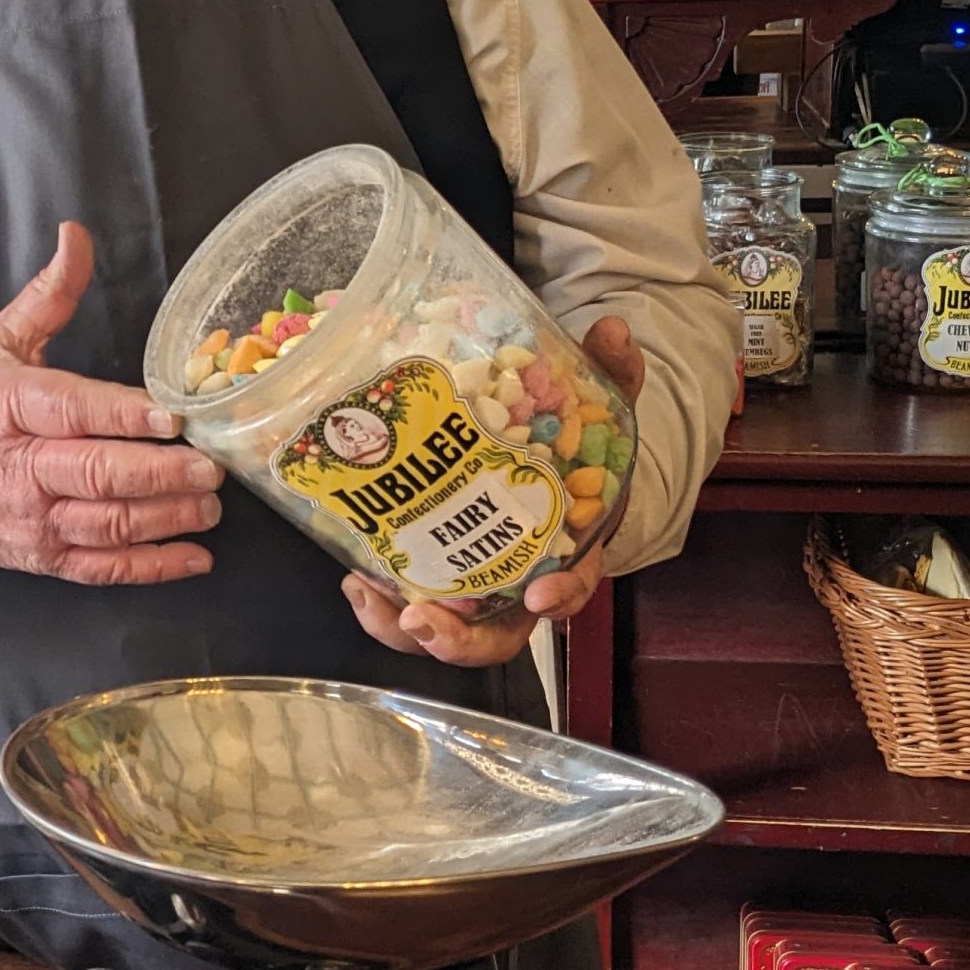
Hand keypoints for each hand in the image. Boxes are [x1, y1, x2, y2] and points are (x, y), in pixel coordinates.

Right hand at [0, 222, 223, 584]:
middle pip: (96, 474)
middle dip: (158, 473)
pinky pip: (102, 569)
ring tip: (209, 504)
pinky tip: (194, 557)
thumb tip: (76, 235)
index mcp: (12, 406)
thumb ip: (49, 294)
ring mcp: (33, 520)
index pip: (72, 410)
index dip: (123, 415)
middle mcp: (21, 468)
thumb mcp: (0, 343)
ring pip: (106, 525)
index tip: (170, 415)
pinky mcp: (44, 558)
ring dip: (165, 518)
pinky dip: (151, 568)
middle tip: (209, 467)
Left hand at [343, 315, 645, 667]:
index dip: (559, 596)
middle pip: (497, 637)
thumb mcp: (600, 406)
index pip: (570, 588)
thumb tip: (614, 328)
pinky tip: (354, 577)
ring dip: (403, 627)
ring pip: (444, 631)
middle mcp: (520, 580)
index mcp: (568, 550)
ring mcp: (473, 586)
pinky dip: (380, 603)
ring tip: (368, 597)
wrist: (540, 454)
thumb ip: (613, 372)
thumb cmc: (573, 446)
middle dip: (460, 641)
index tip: (538, 595)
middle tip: (423, 619)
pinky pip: (408, 606)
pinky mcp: (434, 576)